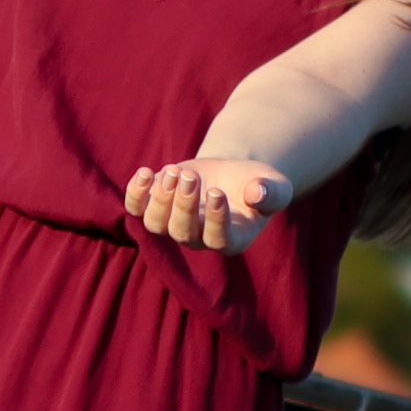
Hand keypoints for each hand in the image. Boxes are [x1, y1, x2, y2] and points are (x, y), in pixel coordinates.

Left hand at [121, 155, 289, 250]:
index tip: (216, 192)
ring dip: (160, 198)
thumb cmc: (256, 183)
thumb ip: (272, 192)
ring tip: (175, 171)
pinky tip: (146, 172)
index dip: (214, 220)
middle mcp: (198, 238)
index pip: (217, 240)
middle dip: (183, 205)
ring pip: (156, 223)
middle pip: (182, 232)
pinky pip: (136, 207)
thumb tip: (258, 192)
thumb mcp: (275, 185)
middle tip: (190, 177)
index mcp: (231, 239)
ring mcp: (173, 223)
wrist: (230, 174)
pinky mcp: (156, 204)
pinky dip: (135, 192)